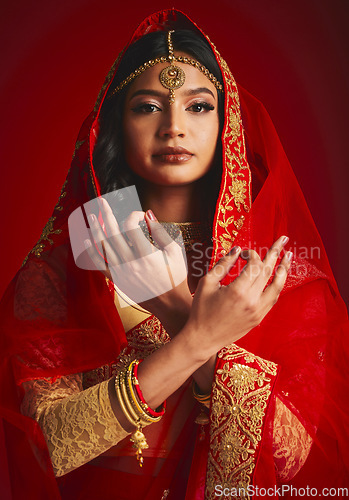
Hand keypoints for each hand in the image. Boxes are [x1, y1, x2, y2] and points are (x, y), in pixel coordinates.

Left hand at [84, 198, 190, 320]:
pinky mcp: (117, 280)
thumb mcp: (175, 252)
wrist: (170, 304)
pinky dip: (92, 252)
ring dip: (96, 230)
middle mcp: (131, 262)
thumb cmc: (176, 277)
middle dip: (107, 215)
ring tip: (91, 216)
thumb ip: (161, 232)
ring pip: (104, 247)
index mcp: (146, 255)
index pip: (132, 226)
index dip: (134, 215)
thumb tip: (149, 214)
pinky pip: (100, 264)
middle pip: (114, 233)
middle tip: (101, 202)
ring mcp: (122, 272)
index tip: (141, 215)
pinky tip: (87, 240)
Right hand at [185, 236, 291, 359]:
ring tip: (288, 255)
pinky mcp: (259, 318)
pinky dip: (278, 285)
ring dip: (283, 269)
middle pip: (268, 271)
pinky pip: (273, 298)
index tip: (243, 253)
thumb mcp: (207, 283)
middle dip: (276, 252)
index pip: (254, 264)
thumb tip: (237, 249)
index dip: (251, 254)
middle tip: (284, 239)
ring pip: (277, 286)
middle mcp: (252, 301)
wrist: (202, 338)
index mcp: (238, 291)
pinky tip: (280, 276)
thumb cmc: (200, 309)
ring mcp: (258, 311)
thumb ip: (223, 264)